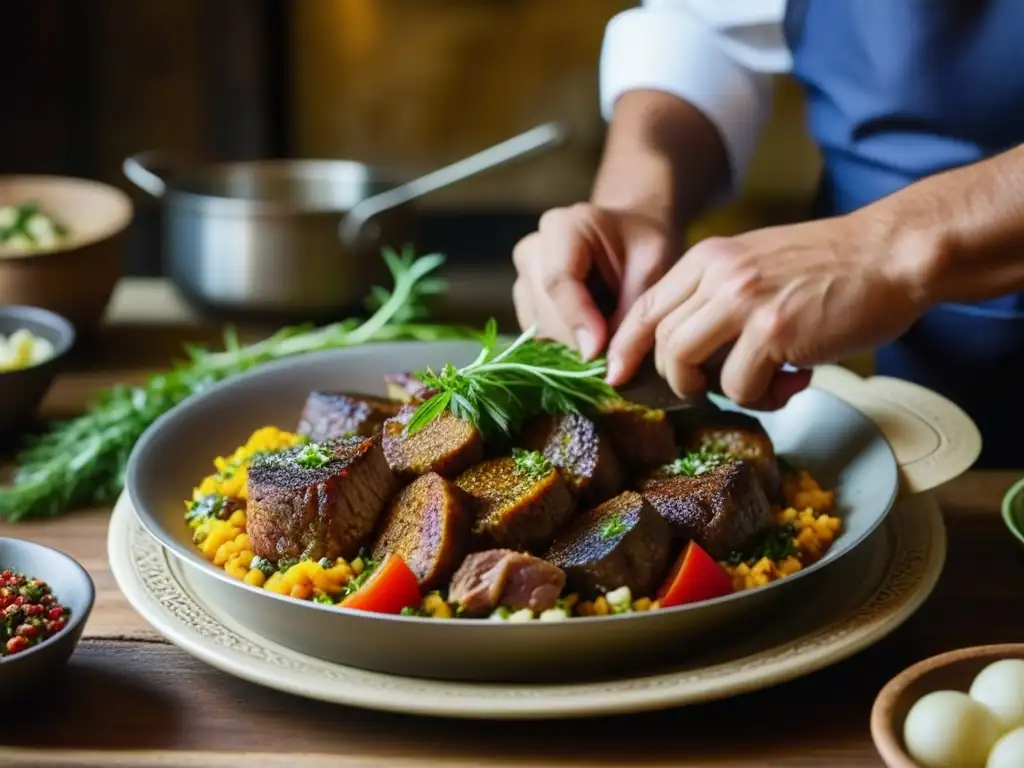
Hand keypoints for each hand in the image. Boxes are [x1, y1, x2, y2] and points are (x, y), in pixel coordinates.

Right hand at [511, 203, 673, 359]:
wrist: (629, 237)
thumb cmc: (643, 246)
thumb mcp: (652, 267)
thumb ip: (631, 312)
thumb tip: (610, 368)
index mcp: (563, 227)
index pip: (558, 279)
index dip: (577, 319)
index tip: (599, 352)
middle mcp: (532, 251)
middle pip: (543, 311)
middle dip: (578, 341)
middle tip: (614, 354)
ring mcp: (522, 279)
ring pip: (537, 330)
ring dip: (572, 346)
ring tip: (607, 338)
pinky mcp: (524, 305)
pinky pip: (537, 338)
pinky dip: (565, 346)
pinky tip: (591, 337)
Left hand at [605, 213, 925, 408]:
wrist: (893, 254)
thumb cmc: (832, 268)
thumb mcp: (758, 264)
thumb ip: (718, 296)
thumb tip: (685, 354)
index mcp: (710, 257)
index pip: (645, 306)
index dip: (625, 346)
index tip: (617, 375)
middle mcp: (718, 274)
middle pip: (659, 340)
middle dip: (675, 379)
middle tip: (709, 390)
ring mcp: (743, 301)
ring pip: (684, 363)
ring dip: (714, 390)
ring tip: (758, 385)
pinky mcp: (773, 330)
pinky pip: (738, 386)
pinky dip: (761, 397)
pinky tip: (795, 381)